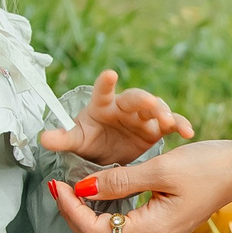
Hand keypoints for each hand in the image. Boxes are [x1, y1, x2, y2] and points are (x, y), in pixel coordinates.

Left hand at [38, 69, 193, 167]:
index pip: (103, 91)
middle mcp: (125, 107)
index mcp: (103, 106)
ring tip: (168, 121)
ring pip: (156, 109)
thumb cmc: (91, 143)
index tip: (110, 74)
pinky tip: (188, 133)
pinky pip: (171, 124)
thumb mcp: (77, 142)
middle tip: (150, 103)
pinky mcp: (156, 129)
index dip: (106, 83)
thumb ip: (63, 139)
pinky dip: (180, 125)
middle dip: (143, 100)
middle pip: (136, 98)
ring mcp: (142, 117)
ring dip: (163, 113)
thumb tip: (42, 137)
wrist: (108, 158)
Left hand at [46, 139, 231, 232]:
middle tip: (61, 187)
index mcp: (152, 230)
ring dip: (86, 219)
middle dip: (73, 217)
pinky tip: (99, 196)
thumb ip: (119, 180)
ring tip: (74, 192)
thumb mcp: (160, 168)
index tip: (59, 184)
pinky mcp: (162, 229)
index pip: (94, 231)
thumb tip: (83, 187)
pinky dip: (104, 218)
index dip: (70, 209)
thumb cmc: (207, 166)